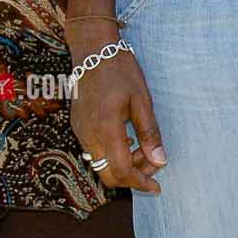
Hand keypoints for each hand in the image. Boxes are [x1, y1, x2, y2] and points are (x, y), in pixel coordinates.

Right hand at [67, 44, 165, 193]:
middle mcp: (89, 135)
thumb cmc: (120, 70)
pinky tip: (127, 140)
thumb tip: (159, 161)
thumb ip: (150, 132)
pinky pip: (94, 152)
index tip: (156, 187)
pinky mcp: (78, 126)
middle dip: (132, 177)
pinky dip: (111, 155)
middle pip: (108, 174)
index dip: (140, 183)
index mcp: (106, 129)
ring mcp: (80, 132)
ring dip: (122, 165)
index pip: (122, 171)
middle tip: (152, 166)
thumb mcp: (142, 100)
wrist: (92, 51)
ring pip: (100, 165)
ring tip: (143, 149)